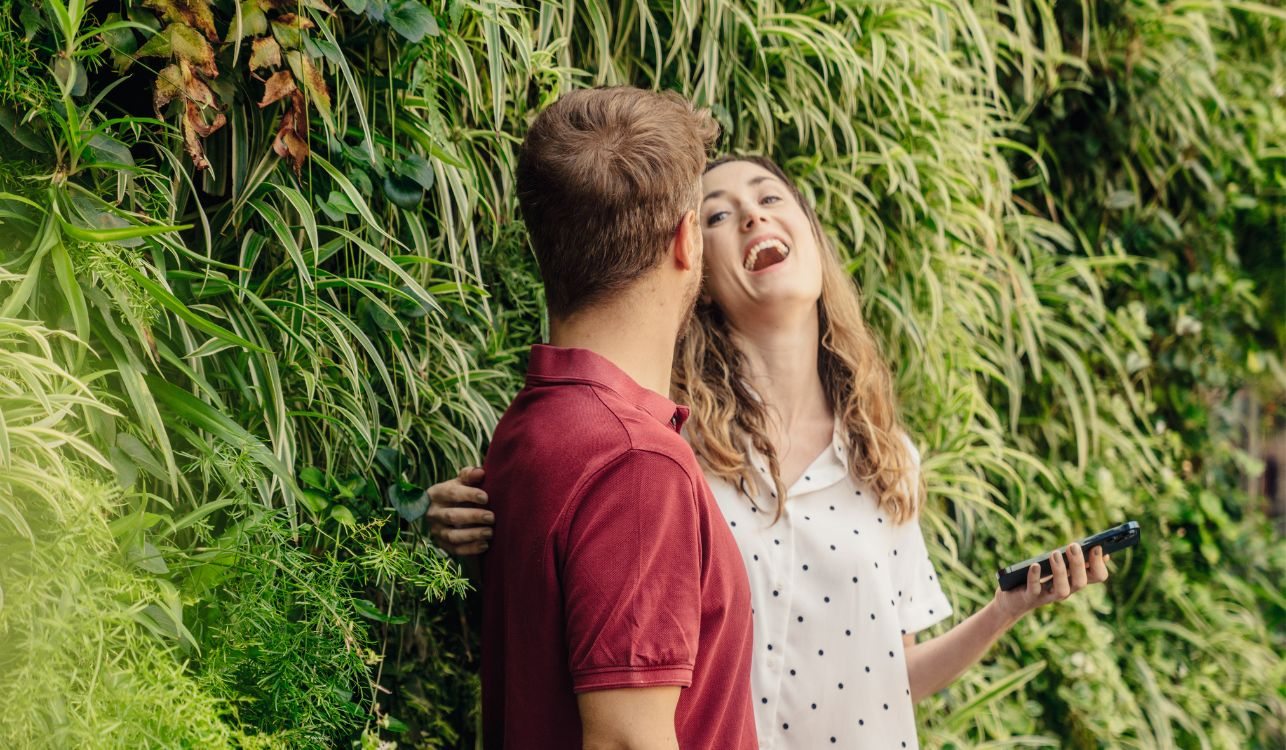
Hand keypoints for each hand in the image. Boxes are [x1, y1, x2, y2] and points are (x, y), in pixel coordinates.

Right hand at [426, 466, 493, 555]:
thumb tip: (480, 472)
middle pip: (452, 516)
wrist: (444, 508)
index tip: (486, 498)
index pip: (451, 494)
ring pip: (452, 536)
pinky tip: (485, 545)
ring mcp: (436, 530)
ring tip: (490, 532)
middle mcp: (433, 513)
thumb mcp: (460, 481)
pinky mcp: (441, 544)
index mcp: (436, 493)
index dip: (469, 495)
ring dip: (472, 535)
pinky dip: (470, 549)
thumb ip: (470, 475)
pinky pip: (455, 549)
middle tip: (492, 517)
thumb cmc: (457, 491)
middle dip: (473, 517)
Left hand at [994, 543, 1110, 622]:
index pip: (1097, 576)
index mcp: (1074, 580)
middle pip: (1080, 582)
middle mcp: (1066, 590)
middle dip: (1078, 563)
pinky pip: (1034, 589)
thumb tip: (1099, 548)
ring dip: (1060, 571)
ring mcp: (1048, 596)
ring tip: (1055, 554)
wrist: (1015, 599)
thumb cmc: (1040, 577)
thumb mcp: (1058, 567)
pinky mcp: (1030, 597)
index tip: (1096, 546)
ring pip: (1062, 590)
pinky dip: (1035, 577)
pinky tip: (1035, 565)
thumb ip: (1075, 560)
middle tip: (1073, 545)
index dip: (1099, 563)